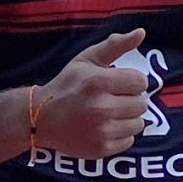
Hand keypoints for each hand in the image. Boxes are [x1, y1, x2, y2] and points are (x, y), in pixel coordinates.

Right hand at [34, 29, 150, 158]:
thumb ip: (115, 45)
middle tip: (112, 99)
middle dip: (130, 99)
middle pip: (141, 103)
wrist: (40, 118)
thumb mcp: (86, 60)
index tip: (117, 84)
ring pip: (138, 123)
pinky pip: (129, 140)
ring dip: (128, 117)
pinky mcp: (102, 148)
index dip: (130, 81)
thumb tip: (141, 32)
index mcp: (99, 82)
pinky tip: (104, 127)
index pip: (141, 81)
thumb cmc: (66, 85)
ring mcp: (102, 131)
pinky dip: (120, 133)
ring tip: (109, 113)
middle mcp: (101, 107)